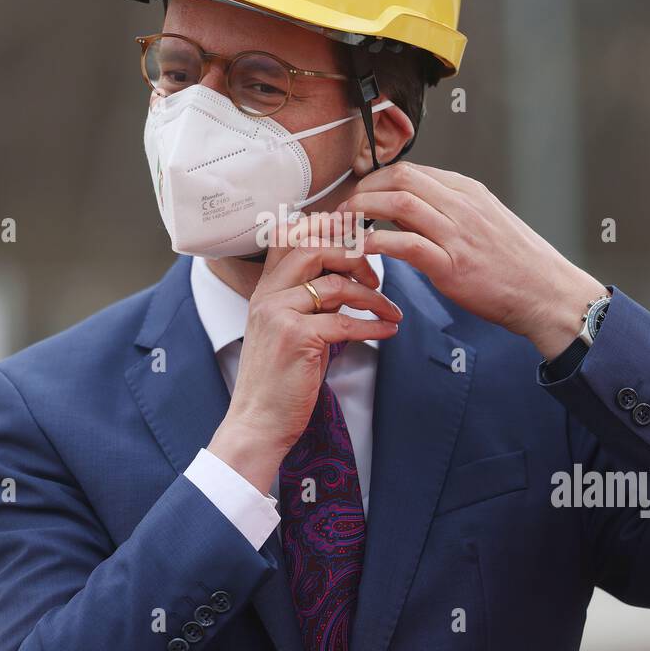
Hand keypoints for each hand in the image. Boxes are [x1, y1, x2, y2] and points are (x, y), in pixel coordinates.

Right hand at [208, 215, 401, 495]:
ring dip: (373, 297)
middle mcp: (268, 294)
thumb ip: (312, 299)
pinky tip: (389, 330)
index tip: (359, 243)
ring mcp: (279, 314)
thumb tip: (350, 278)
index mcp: (265, 288)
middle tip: (377, 277)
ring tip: (391, 312)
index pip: (290, 236)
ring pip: (335, 284)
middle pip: (314, 247)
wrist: (258, 421)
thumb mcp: (290, 328)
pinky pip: (345, 321)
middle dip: (354, 255)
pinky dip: (374, 324)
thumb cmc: (280, 379)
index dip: (327, 229)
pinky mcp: (296, 338)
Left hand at [337, 162, 607, 359]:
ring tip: (345, 227)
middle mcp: (461, 205)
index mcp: (467, 192)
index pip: (411, 171)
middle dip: (362, 190)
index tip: (357, 196)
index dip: (375, 180)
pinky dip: (376, 243)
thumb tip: (402, 212)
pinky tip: (360, 249)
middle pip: (400, 179)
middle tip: (343, 209)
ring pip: (399, 204)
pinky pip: (405, 244)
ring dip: (363, 212)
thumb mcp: (483, 223)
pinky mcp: (453, 265)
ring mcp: (458, 233)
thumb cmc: (517, 265)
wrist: (547, 293)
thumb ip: (444, 213)